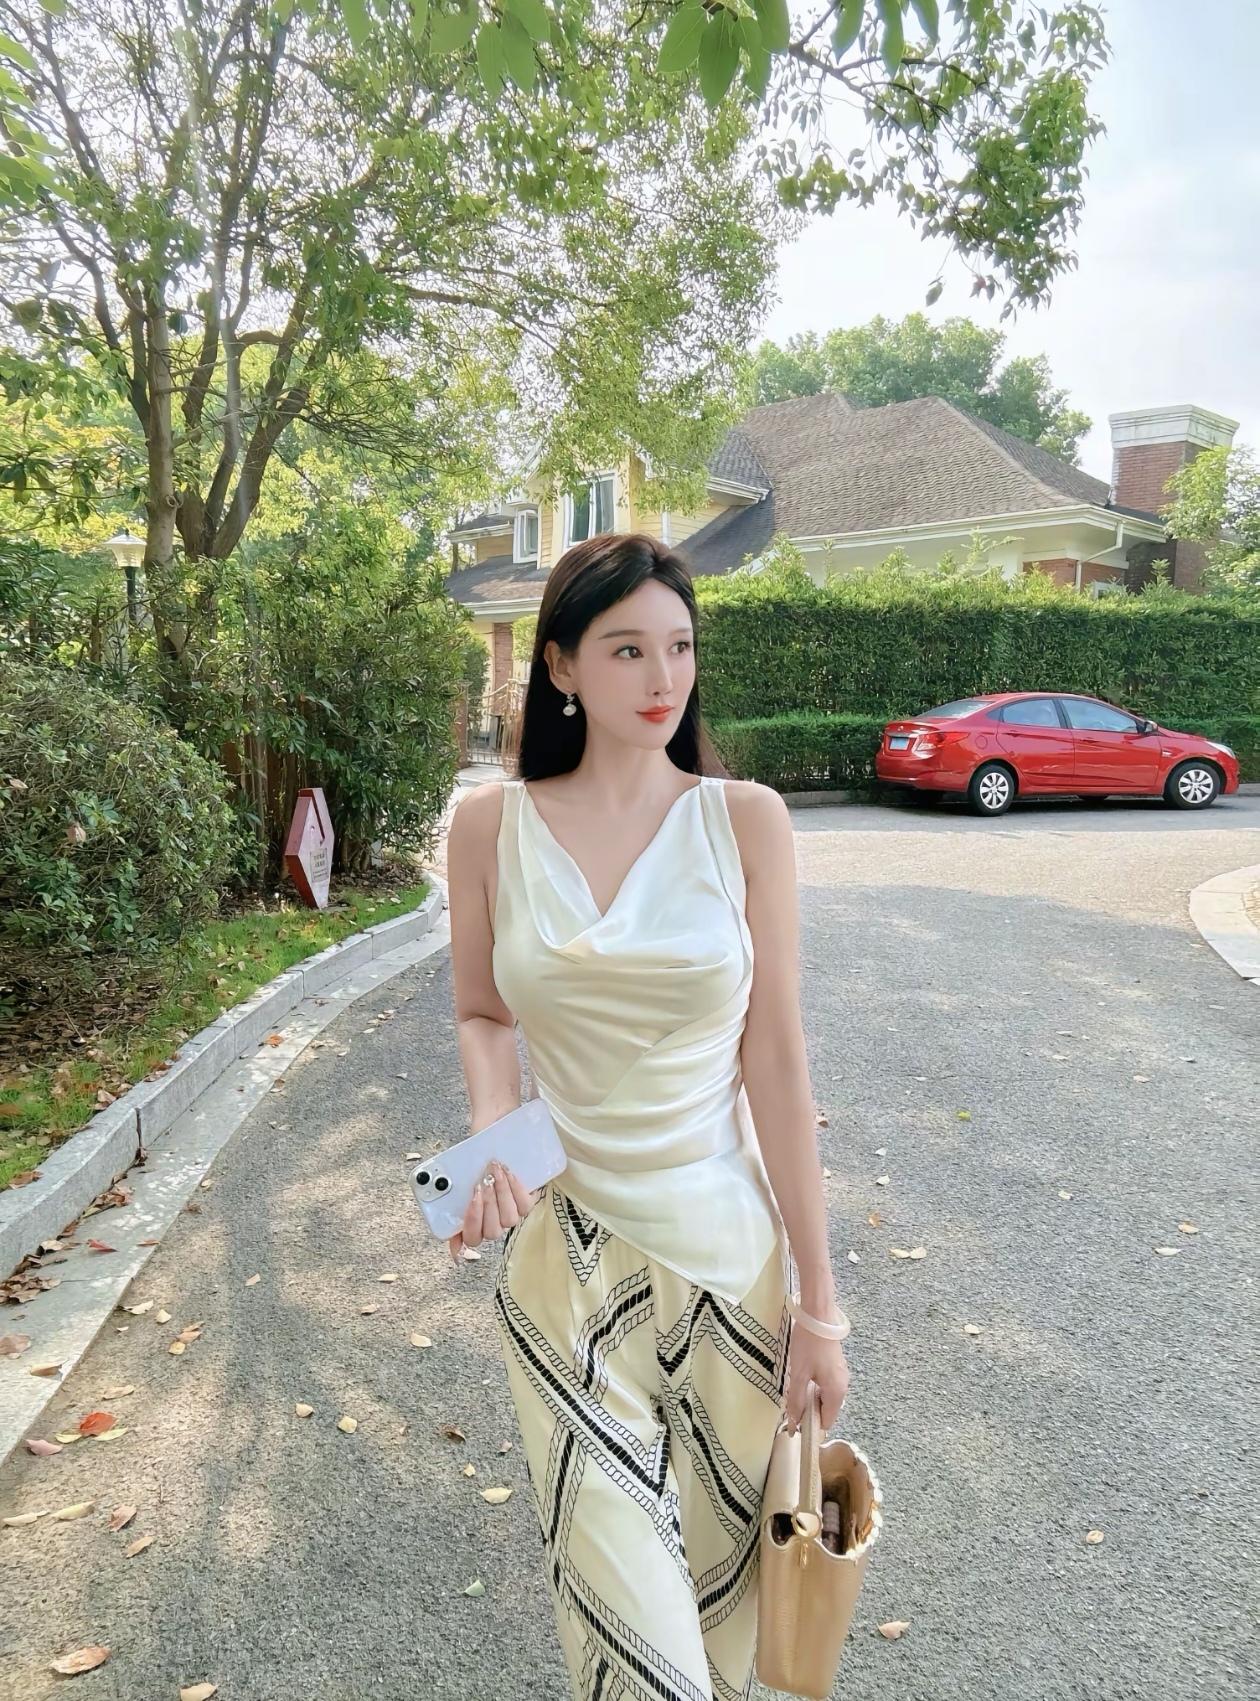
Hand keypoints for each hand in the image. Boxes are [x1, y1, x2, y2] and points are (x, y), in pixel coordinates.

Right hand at [448, 1160, 540, 1264]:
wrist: (493, 1163)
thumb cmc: (470, 1173)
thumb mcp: (456, 1181)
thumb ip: (449, 1189)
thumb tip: (440, 1183)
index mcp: (466, 1227)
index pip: (468, 1240)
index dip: (472, 1223)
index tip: (471, 1199)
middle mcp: (488, 1228)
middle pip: (491, 1231)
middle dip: (487, 1203)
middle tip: (484, 1181)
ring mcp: (507, 1219)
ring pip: (508, 1219)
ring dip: (502, 1193)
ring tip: (496, 1173)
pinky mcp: (523, 1207)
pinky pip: (524, 1207)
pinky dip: (516, 1189)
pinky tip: (508, 1173)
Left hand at [784, 1314, 850, 1432]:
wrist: (818, 1315)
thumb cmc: (808, 1345)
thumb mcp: (799, 1374)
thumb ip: (796, 1400)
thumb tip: (794, 1424)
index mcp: (836, 1392)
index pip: (826, 1422)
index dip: (811, 1426)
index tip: (794, 1425)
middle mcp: (843, 1386)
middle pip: (826, 1410)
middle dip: (810, 1412)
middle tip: (791, 1404)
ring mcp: (841, 1375)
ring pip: (825, 1397)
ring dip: (811, 1399)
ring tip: (795, 1390)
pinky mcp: (836, 1366)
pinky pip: (826, 1385)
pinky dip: (815, 1388)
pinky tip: (802, 1378)